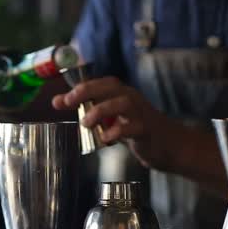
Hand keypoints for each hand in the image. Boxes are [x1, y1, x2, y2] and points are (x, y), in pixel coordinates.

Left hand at [52, 76, 183, 169]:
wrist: (170, 145)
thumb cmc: (136, 128)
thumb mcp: (109, 117)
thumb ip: (86, 108)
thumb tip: (57, 102)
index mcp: (121, 94)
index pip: (100, 83)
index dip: (80, 88)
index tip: (60, 101)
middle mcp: (131, 99)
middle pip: (111, 86)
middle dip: (88, 91)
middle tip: (69, 102)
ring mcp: (141, 113)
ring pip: (123, 103)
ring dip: (101, 111)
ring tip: (85, 123)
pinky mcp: (147, 130)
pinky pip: (133, 127)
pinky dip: (117, 131)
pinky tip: (105, 139)